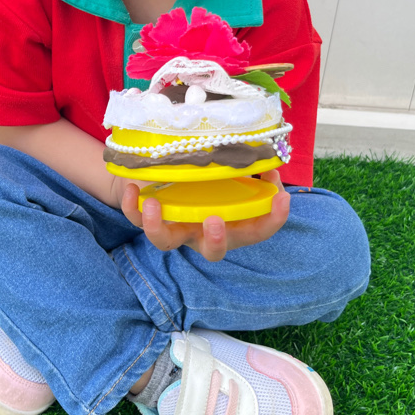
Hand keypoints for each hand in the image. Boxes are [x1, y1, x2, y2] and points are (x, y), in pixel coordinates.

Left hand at [118, 171, 289, 262]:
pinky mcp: (151, 219)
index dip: (273, 219)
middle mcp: (203, 233)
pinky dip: (132, 209)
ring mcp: (176, 229)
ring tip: (155, 204)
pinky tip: (132, 189)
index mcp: (231, 225)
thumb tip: (268, 162)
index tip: (281, 199)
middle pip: (212, 251)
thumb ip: (250, 171)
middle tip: (214, 221)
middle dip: (215, 241)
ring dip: (159, 228)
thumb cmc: (210, 182)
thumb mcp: (234, 176)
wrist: (170, 181)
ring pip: (166, 242)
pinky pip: (137, 221)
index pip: (257, 231)